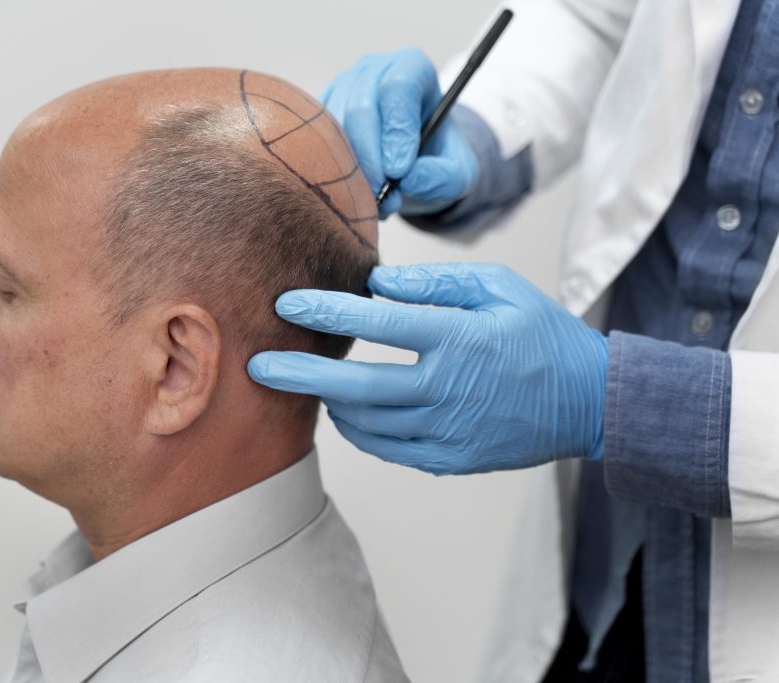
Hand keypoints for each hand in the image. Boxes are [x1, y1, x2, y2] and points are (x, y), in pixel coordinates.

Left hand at [247, 264, 608, 475]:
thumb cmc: (543, 335)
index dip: (324, 312)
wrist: (591, 402)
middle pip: (356, 387)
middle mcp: (447, 389)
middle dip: (299, 376)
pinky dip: (361, 432)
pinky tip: (350, 413)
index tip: (285, 305)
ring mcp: (449, 430)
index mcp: (457, 339)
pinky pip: (389, 450)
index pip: (374, 324)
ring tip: (308, 385)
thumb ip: (437, 283)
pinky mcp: (453, 459)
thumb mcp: (500, 289)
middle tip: (257, 368)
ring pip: (368, 424)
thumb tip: (378, 284)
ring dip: (330, 403)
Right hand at [322, 47, 479, 218]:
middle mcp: (373, 71)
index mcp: (412, 69)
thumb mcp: (454, 175)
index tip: (399, 171)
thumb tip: (408, 179)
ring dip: (350, 169)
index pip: (398, 87)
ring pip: (333, 126)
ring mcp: (342, 88)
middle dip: (370, 158)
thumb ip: (440, 178)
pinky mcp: (318, 112)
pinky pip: (315, 139)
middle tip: (383, 195)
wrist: (410, 166)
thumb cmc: (434, 162)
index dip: (396, 130)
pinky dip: (331, 169)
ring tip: (373, 199)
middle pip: (361, 107)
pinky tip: (353, 190)